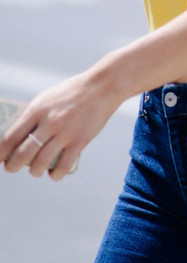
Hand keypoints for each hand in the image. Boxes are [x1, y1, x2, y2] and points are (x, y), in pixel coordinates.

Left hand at [0, 70, 121, 180]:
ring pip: (40, 163)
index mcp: (37, 110)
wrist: (101, 87)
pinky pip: (63, 166)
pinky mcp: (80, 141)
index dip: (1, 152)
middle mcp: (49, 122)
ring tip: (35, 170)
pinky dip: (54, 174)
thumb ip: (34, 116)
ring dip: (33, 171)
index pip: (11, 137)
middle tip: (11, 167)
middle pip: (22, 154)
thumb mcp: (47, 98)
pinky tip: (53, 173)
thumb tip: (18, 137)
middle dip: (12, 166)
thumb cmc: (71, 93)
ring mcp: (65, 133)